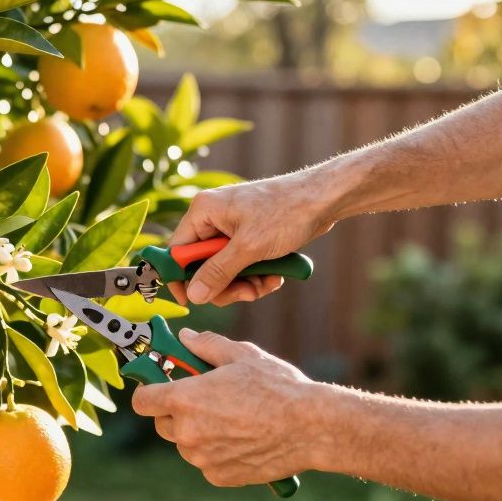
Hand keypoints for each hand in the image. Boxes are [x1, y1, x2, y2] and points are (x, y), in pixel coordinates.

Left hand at [131, 328, 325, 486]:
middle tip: (204, 400)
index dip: (150, 392)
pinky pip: (206, 462)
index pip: (143, 401)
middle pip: (162, 423)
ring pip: (185, 444)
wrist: (311, 428)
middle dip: (176, 412)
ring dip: (197, 433)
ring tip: (230, 419)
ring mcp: (202, 458)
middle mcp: (188, 432)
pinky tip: (241, 439)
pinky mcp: (218, 476)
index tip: (162, 387)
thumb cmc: (278, 388)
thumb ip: (206, 345)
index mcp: (186, 399)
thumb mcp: (241, 355)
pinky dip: (216, 453)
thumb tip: (185, 337)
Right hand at [171, 174, 336, 304]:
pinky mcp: (248, 236)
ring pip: (224, 270)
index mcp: (203, 212)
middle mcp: (212, 219)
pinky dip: (257, 276)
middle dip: (225, 284)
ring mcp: (231, 228)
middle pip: (201, 266)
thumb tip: (194, 295)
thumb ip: (218, 273)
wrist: (324, 200)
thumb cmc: (287, 212)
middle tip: (247, 293)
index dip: (182, 278)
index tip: (193, 301)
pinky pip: (241, 266)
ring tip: (267, 283)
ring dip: (245, 284)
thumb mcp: (249, 248)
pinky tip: (275, 276)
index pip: (177, 252)